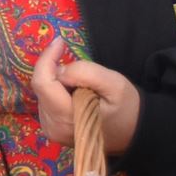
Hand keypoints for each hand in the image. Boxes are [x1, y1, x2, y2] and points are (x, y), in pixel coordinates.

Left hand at [30, 35, 140, 154]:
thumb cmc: (127, 108)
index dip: (47, 59)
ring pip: (43, 93)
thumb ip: (87, 74)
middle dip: (56, 70)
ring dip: (58, 81)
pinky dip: (58, 91)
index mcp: (67, 118)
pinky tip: (75, 94)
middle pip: (42, 87)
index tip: (60, 42)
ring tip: (82, 85)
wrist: (133, 133)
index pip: (42, 83)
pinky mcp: (52, 128)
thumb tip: (59, 69)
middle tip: (79, 67)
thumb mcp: (114, 84)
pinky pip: (47, 101)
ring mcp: (51, 130)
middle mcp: (54, 127)